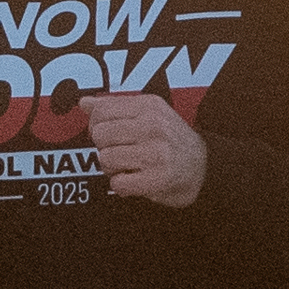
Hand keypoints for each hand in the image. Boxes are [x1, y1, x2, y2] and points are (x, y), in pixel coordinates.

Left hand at [80, 94, 205, 207]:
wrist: (203, 168)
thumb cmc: (170, 141)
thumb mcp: (149, 114)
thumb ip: (116, 107)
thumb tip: (84, 103)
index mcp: (148, 106)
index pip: (101, 111)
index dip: (96, 126)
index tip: (110, 135)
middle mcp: (153, 126)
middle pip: (99, 135)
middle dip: (105, 147)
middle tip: (122, 152)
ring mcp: (156, 152)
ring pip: (105, 159)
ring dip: (112, 168)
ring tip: (130, 166)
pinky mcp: (157, 178)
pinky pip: (117, 184)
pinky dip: (122, 186)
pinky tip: (136, 180)